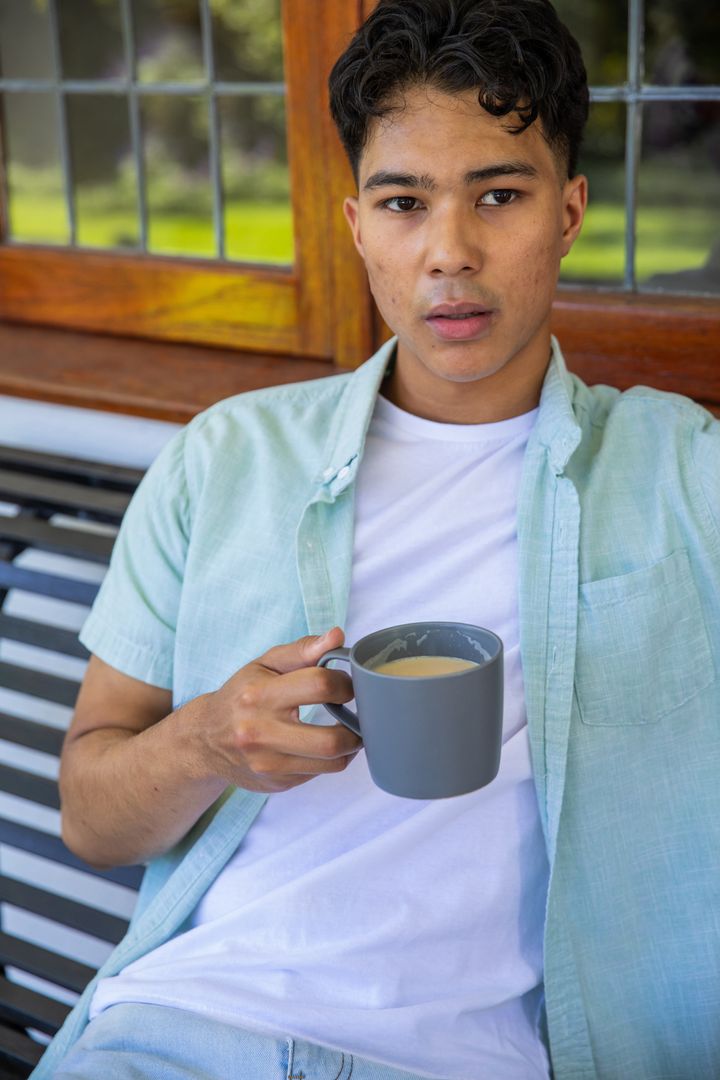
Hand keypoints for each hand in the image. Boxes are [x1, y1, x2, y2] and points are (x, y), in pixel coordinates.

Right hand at [195, 627, 359, 792]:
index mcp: (259, 695)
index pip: (319, 685)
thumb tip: (336, 636)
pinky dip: (330, 759)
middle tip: (358, 715)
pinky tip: (323, 744)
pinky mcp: (275, 782)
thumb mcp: (265, 666)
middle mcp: (260, 732)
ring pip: (331, 762)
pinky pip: (319, 773)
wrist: (204, 740)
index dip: (344, 683)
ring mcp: (268, 763)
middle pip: (330, 739)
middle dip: (356, 727)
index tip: (347, 685)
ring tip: (348, 730)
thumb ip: (302, 650)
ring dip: (350, 746)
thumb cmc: (241, 696)